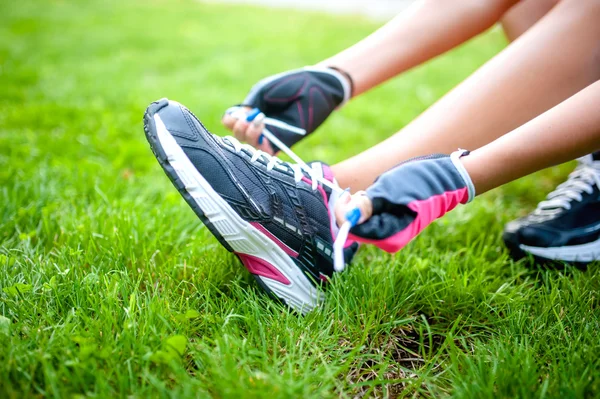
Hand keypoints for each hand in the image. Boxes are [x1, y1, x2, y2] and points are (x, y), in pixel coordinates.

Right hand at [222, 67, 351, 152]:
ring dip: (249, 136)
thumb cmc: (292, 85)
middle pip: (239, 136)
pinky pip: (268, 153)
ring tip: (258, 122)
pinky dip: (262, 147)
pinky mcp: (285, 143)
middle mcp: (260, 125)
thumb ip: (250, 106)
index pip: (232, 122)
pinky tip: (264, 137)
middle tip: (249, 118)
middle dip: (239, 128)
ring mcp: (272, 135)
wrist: (317, 86)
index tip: (235, 115)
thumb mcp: (264, 91)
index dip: (230, 121)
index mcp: (253, 111)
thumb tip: (234, 121)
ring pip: (251, 146)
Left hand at [334, 150, 475, 252]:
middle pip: (354, 227)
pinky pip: (369, 216)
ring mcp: (388, 230)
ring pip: (360, 221)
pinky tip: (377, 194)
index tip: (346, 194)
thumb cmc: (419, 184)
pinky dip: (367, 204)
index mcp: (387, 236)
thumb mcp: (390, 191)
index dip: (344, 214)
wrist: (444, 180)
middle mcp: (387, 238)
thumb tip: (349, 218)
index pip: (353, 231)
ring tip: (374, 191)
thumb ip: (368, 206)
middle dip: (352, 209)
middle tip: (361, 192)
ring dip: (360, 205)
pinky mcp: (388, 222)